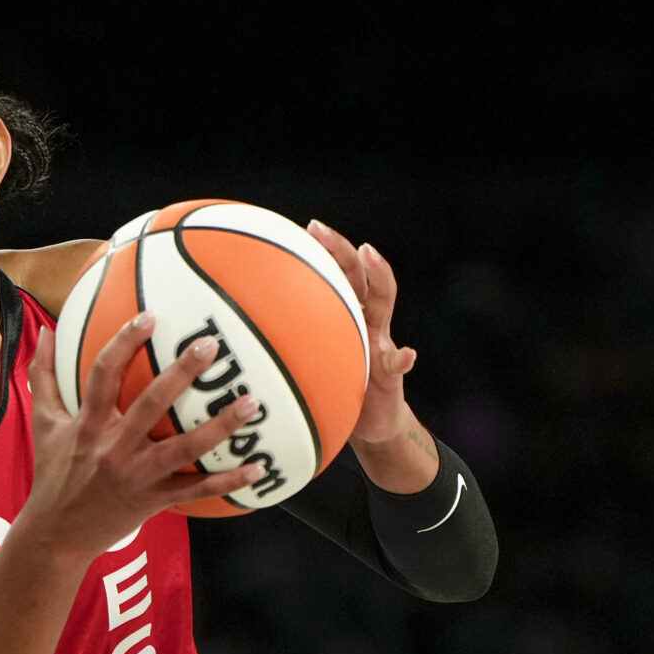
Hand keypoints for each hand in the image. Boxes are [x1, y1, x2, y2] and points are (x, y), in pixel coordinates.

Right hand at [22, 314, 262, 559]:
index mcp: (87, 425)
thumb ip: (42, 376)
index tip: (149, 317)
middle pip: (152, 405)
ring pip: (184, 448)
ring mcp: (138, 476)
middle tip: (210, 346)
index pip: (104, 376)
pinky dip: (228, 481)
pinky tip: (258, 468)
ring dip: (220, 427)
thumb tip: (45, 332)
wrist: (56, 534)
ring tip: (251, 403)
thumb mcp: (42, 423)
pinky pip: (196, 490)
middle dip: (182, 374)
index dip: (124, 344)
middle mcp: (114, 448)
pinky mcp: (154, 500)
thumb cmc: (52, 474)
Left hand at [306, 221, 415, 447]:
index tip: (308, 229)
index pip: (339, 276)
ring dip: (378, 276)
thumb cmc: (337, 392)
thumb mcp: (315, 368)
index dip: (327, 252)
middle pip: (357, 275)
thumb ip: (295, 351)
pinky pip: (397, 365)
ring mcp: (382, 344)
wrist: (372, 425)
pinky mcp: (392, 375)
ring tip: (370, 254)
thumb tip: (249, 339)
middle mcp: (367, 322)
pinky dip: (402, 358)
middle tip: (317, 229)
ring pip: (382, 302)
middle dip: (341, 249)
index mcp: (348, 318)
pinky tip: (405, 353)